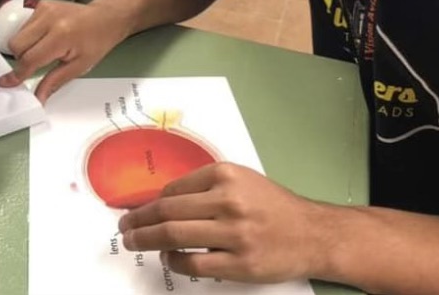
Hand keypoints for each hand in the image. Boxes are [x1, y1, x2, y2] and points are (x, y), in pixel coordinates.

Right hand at [0, 0, 128, 102]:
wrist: (106, 17)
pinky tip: (45, 37)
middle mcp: (49, 19)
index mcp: (60, 36)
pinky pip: (24, 25)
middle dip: (21, 59)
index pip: (30, 58)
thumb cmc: (96, 42)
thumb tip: (38, 98)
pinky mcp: (41, 4)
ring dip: (24, 47)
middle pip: (16, 45)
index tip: (6, 83)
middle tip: (37, 64)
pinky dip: (29, 36)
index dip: (18, 74)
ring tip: (44, 49)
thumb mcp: (79, 66)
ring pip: (17, 35)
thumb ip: (54, 81)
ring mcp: (43, 8)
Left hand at [118, 163, 325, 283]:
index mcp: (225, 175)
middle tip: (124, 226)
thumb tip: (161, 200)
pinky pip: (194, 263)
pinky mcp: (240, 263)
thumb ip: (205, 186)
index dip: (149, 201)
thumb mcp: (241, 180)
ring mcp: (234, 233)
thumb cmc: (274, 206)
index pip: (173, 188)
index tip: (136, 209)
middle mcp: (228, 200)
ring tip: (133, 241)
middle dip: (138, 220)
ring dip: (147, 239)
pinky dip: (174, 261)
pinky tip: (168, 258)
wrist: (314, 234)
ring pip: (174, 235)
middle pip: (167, 211)